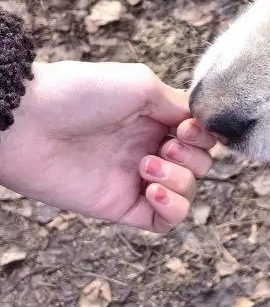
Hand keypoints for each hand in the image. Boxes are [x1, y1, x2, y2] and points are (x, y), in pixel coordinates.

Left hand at [0, 62, 217, 232]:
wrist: (29, 124)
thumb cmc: (80, 94)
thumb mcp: (141, 84)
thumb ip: (178, 104)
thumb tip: (200, 124)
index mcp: (153, 118)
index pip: (200, 135)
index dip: (203, 135)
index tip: (186, 127)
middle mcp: (149, 148)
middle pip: (199, 164)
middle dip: (193, 156)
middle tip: (166, 145)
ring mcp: (136, 179)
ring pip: (187, 193)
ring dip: (180, 179)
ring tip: (146, 165)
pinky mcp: (122, 207)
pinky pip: (166, 222)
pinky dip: (172, 208)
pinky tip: (152, 190)